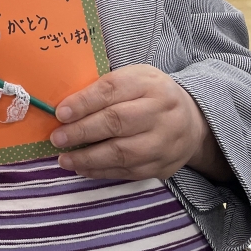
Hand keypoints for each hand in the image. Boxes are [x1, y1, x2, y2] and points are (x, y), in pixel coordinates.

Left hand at [50, 64, 230, 180]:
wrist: (193, 122)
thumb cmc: (150, 96)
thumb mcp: (133, 78)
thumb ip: (104, 89)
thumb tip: (65, 108)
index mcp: (149, 84)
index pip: (112, 90)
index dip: (84, 102)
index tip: (60, 113)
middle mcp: (161, 112)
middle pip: (117, 122)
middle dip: (82, 132)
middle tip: (58, 138)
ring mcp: (165, 142)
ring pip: (123, 153)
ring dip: (88, 158)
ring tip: (64, 159)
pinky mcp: (163, 166)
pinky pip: (128, 171)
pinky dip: (101, 171)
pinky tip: (82, 168)